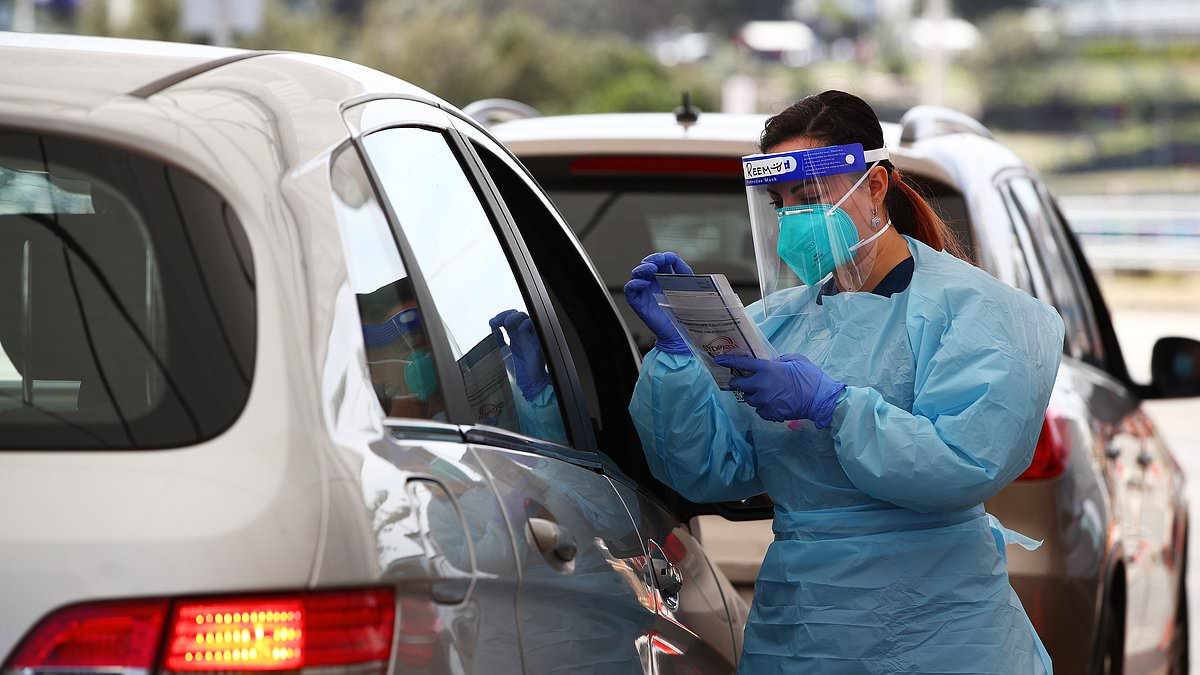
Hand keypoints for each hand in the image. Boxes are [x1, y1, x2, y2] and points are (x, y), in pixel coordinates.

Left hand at [490, 310, 550, 400]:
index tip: (492, 322)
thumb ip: (498, 340)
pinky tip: (520, 329)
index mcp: (514, 338)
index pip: (508, 321)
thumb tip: (493, 329)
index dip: (500, 318)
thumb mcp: (503, 353)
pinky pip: (535, 329)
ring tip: (507, 323)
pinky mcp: (537, 343)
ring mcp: (530, 338)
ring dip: (516, 317)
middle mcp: (523, 336)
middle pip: (516, 317)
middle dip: (506, 315)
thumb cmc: (519, 372)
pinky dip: (528, 325)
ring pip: (526, 319)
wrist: (529, 384)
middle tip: (498, 320)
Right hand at [623, 252, 692, 354]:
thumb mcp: (688, 288)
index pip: (660, 262)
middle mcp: (652, 283)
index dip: (662, 257)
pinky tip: (644, 283)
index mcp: (664, 279)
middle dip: (652, 259)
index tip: (669, 257)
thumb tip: (676, 259)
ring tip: (651, 269)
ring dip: (642, 268)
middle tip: (659, 260)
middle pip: (646, 265)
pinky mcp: (638, 302)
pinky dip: (634, 284)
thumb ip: (684, 272)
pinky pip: (630, 290)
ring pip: (636, 274)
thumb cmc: (684, 313)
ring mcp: (644, 292)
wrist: (679, 333)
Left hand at [715, 353, 845, 427]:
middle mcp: (761, 385)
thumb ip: (779, 360)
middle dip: (739, 382)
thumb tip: (770, 362)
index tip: (718, 360)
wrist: (821, 400)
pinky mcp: (770, 414)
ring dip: (753, 395)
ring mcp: (765, 401)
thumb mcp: (795, 359)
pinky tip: (773, 403)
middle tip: (744, 380)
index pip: (741, 363)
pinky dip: (763, 407)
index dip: (728, 361)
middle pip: (739, 385)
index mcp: (767, 369)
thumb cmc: (810, 377)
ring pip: (749, 399)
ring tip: (764, 393)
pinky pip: (759, 410)